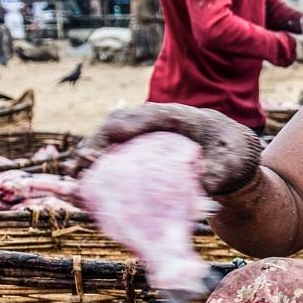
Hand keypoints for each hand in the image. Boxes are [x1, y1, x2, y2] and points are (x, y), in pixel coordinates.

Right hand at [76, 103, 262, 196]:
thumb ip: (217, 173)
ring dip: (89, 156)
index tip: (100, 148)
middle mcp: (154, 120)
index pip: (142, 117)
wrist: (231, 151)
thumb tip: (202, 187)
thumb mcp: (231, 163)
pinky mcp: (138, 146)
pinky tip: (83, 185)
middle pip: (116, 125)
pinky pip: (112, 151)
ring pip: (109, 138)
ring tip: (71, 179)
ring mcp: (143, 132)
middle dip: (94, 145)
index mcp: (176, 116)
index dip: (119, 130)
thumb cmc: (231, 154)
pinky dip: (97, 166)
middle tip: (77, 169)